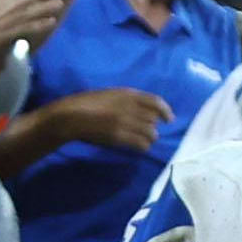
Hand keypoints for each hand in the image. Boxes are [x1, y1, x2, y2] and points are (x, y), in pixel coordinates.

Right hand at [47, 86, 170, 152]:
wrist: (71, 116)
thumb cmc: (86, 104)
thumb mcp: (109, 95)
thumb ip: (125, 100)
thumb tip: (141, 109)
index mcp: (127, 94)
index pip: (155, 101)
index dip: (166, 111)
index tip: (169, 119)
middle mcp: (129, 107)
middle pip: (153, 119)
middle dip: (154, 127)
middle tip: (151, 133)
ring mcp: (124, 122)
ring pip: (150, 133)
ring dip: (150, 138)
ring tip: (145, 141)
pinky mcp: (119, 136)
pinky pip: (141, 143)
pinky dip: (143, 146)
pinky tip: (140, 147)